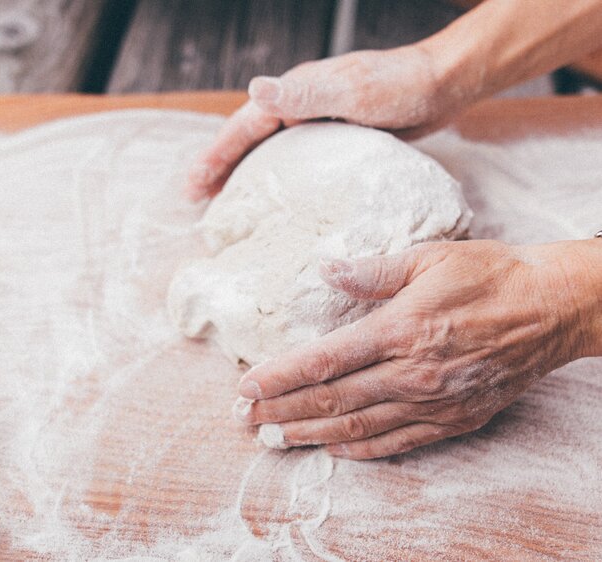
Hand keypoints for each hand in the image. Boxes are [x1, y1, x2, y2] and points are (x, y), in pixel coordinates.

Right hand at [185, 43, 466, 200]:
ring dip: (245, 176)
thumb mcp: (351, 90)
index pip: (244, 126)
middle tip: (198, 203)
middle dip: (220, 168)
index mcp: (295, 93)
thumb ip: (305, 92)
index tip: (193, 187)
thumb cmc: (401, 87)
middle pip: (248, 140)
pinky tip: (280, 204)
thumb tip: (255, 89)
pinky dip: (278, 181)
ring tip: (228, 207)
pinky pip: (296, 163)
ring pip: (269, 153)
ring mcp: (316, 123)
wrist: (442, 85)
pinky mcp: (335, 140)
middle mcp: (299, 106)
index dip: (216, 155)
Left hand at [233, 239, 601, 458]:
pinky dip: (361, 449)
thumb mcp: (429, 257)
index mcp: (400, 329)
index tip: (246, 387)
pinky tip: (334, 448)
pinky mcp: (454, 419)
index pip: (324, 361)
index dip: (280, 376)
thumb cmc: (490, 275)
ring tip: (275, 438)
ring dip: (310, 435)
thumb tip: (326, 269)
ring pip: (358, 427)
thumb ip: (373, 269)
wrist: (552, 308)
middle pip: (332, 400)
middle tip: (245, 421)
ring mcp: (433, 402)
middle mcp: (411, 373)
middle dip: (282, 411)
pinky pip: (398, 443)